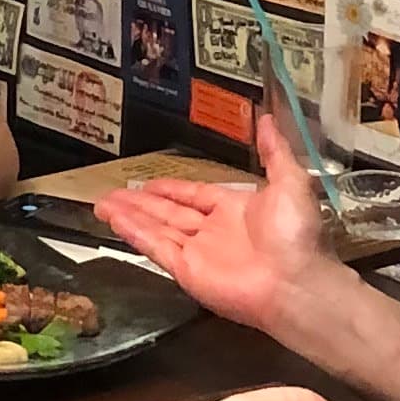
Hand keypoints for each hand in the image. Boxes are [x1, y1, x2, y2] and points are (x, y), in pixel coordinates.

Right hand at [95, 114, 335, 343]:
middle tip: (113, 193)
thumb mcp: (290, 181)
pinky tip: (115, 220)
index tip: (148, 181)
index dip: (170, 188)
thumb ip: (274, 151)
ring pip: (155, 228)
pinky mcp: (186, 271)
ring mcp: (197, 252)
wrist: (297, 283)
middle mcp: (212, 231)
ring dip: (129, 215)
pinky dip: (134, 233)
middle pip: (168, 212)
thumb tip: (268, 118)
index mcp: (234, 210)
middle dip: (140, 202)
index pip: (193, 196)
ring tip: (102, 203)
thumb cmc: (296, 235)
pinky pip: (155, 247)